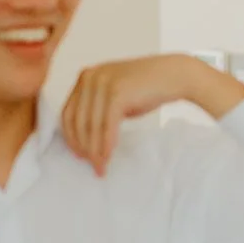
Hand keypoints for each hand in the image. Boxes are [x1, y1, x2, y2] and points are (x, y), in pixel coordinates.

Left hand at [63, 54, 243, 174]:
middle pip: (78, 121)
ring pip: (91, 126)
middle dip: (83, 147)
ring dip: (95, 150)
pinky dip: (106, 144)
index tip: (78, 154)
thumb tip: (84, 137)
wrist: (175, 75)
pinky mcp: (117, 92)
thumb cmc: (147, 88)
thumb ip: (97, 106)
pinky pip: (106, 126)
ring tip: (101, 166)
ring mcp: (103, 83)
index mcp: (85, 76)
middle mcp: (90, 76)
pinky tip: (109, 157)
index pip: (68, 112)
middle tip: (92, 165)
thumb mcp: (114, 95)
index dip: (71, 137)